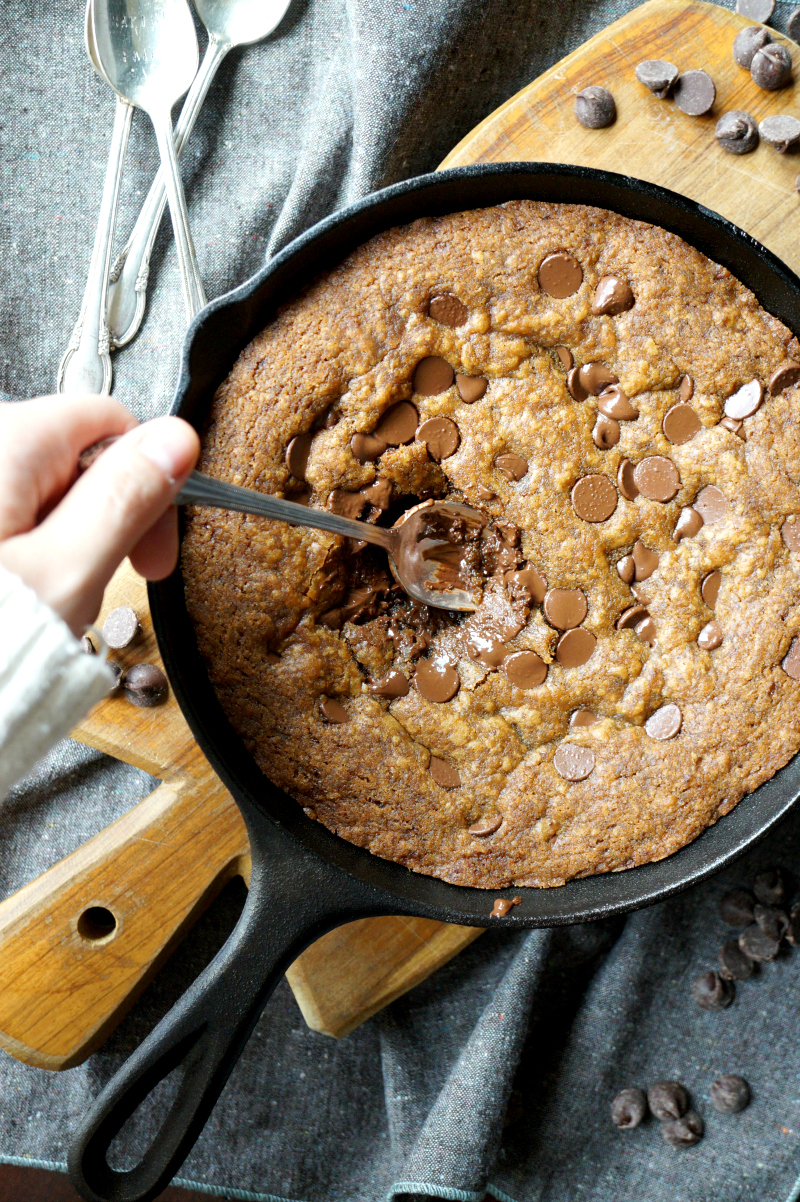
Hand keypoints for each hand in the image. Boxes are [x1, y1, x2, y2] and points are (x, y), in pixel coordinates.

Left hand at [0, 395, 199, 634]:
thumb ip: (127, 497)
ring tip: (50, 598)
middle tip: (105, 581)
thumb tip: (175, 440)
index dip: (150, 483)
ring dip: (63, 541)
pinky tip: (18, 592)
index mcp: (7, 443)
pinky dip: (24, 551)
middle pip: (74, 458)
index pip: (109, 422)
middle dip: (104, 518)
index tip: (152, 549)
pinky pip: (7, 517)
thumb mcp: (69, 572)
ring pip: (40, 493)